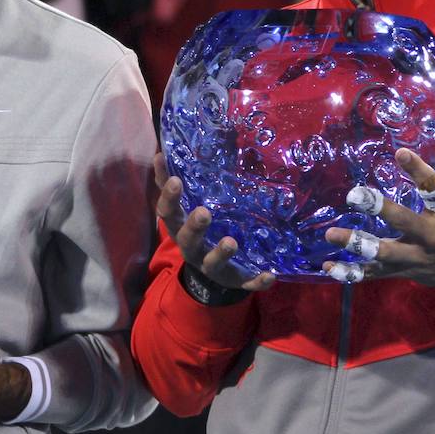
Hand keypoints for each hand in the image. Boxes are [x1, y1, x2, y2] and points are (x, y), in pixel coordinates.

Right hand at [155, 151, 275, 293]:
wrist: (213, 270)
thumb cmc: (198, 229)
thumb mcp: (186, 206)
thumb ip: (176, 182)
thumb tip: (165, 150)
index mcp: (179, 228)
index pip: (168, 212)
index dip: (169, 198)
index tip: (175, 180)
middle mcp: (192, 248)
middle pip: (187, 239)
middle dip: (194, 227)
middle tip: (203, 212)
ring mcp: (212, 266)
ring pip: (212, 263)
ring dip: (221, 253)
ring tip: (231, 242)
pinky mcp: (234, 280)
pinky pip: (245, 282)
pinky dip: (256, 280)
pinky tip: (269, 275)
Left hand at [321, 134, 434, 294]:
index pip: (434, 189)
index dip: (417, 170)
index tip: (399, 153)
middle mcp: (431, 235)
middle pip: (404, 221)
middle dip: (380, 209)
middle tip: (355, 196)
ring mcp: (415, 256)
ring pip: (384, 252)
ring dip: (357, 244)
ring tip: (331, 234)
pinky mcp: (403, 270)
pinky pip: (374, 273)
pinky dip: (351, 272)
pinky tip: (328, 266)